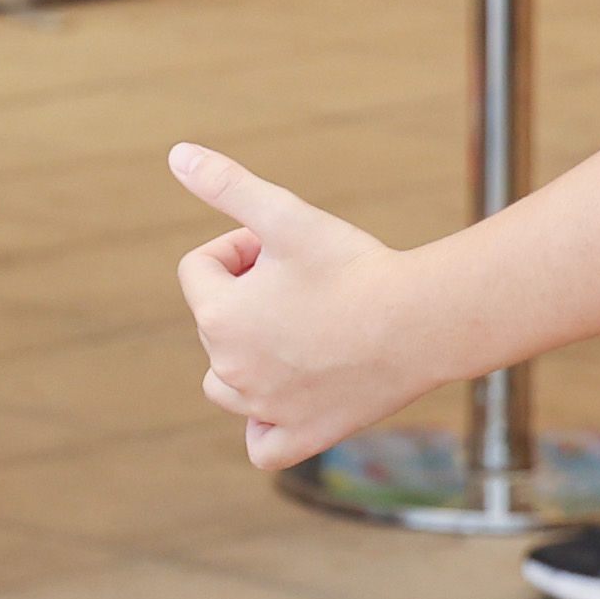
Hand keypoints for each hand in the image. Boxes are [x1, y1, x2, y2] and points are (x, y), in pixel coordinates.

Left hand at [167, 143, 417, 468]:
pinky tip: (286, 397)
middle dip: (248, 295)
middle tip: (305, 281)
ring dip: (245, 356)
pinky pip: (261, 444)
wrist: (422, 321)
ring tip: (297, 330)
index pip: (199, 269)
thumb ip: (226, 185)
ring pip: (224, 384)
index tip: (283, 246)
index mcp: (218, 317)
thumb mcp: (285, 214)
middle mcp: (231, 371)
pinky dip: (263, 424)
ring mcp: (266, 409)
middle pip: (214, 322)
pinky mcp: (304, 436)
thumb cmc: (354, 265)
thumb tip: (177, 153)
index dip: (239, 248)